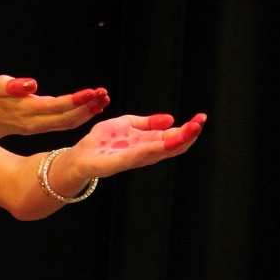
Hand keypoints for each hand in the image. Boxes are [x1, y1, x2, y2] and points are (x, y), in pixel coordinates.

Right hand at [0, 74, 109, 138]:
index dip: (73, 101)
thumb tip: (31, 84)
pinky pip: (68, 125)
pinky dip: (83, 116)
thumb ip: (12, 85)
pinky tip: (95, 107)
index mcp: (27, 111)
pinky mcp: (48, 128)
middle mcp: (37, 123)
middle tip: (103, 95)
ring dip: (88, 113)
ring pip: (69, 124)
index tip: (90, 92)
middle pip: (66, 118)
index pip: (54, 107)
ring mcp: (43, 128)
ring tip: (104, 100)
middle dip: (87, 107)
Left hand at [69, 111, 206, 180]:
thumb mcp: (126, 125)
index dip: (187, 128)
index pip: (172, 137)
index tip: (201, 117)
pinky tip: (166, 141)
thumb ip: (147, 123)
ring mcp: (133, 159)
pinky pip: (139, 155)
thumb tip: (171, 119)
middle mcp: (143, 153)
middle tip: (201, 122)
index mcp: (147, 143)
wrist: (79, 156)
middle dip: (188, 135)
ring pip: (160, 151)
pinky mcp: (119, 162)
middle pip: (172, 146)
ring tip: (192, 130)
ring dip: (178, 141)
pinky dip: (154, 149)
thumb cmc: (101, 142)